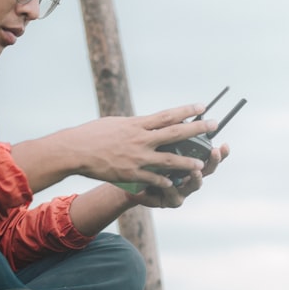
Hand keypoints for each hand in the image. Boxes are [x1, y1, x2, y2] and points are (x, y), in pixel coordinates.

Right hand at [65, 103, 222, 189]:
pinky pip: (152, 179)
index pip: (167, 115)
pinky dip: (164, 181)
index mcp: (137, 124)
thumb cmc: (92, 134)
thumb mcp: (115, 123)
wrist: (74, 150)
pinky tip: (174, 183)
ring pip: (169, 160)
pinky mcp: (130, 174)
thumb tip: (147, 122)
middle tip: (214, 125)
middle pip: (175, 134)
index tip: (202, 106)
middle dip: (197, 130)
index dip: (186, 110)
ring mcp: (137, 158)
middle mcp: (140, 139)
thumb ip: (134, 124)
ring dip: (187, 162)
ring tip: (201, 163)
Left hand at [130, 141, 229, 207]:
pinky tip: (168, 185)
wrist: (135, 187)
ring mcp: (182, 190)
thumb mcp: (160, 149)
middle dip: (213, 161)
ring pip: (194, 185)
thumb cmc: (150, 166)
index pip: (210, 157)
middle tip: (215, 151)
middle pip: (208, 170)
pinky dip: (170, 189)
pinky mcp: (169, 200)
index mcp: (191, 163)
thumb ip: (170, 137)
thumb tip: (180, 118)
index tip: (225, 144)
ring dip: (197, 178)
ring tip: (196, 171)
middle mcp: (191, 177)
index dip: (220, 153)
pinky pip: (171, 195)